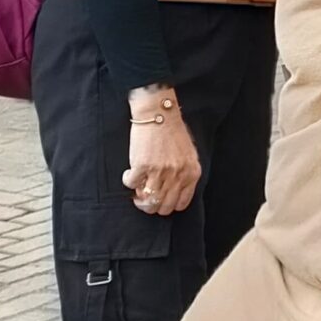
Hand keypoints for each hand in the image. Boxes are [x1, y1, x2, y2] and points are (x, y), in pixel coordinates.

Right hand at [122, 99, 200, 215]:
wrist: (159, 113)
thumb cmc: (173, 132)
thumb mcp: (189, 154)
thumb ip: (185, 174)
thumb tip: (171, 192)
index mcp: (192, 173)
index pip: (181, 204)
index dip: (168, 205)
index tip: (160, 200)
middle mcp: (178, 175)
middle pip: (163, 207)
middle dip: (152, 206)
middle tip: (144, 197)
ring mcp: (160, 172)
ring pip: (148, 201)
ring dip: (139, 198)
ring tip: (136, 188)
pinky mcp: (142, 166)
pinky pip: (131, 185)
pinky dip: (128, 182)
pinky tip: (130, 173)